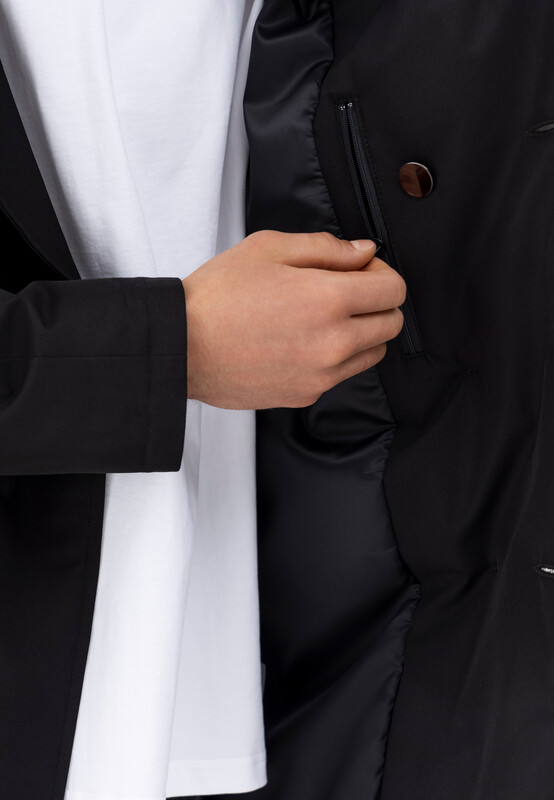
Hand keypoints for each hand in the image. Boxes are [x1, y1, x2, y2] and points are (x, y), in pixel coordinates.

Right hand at [182, 230, 405, 408]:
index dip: (382, 274)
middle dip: (378, 303)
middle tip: (345, 291)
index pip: (394, 290)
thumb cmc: (218, 296)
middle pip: (392, 324)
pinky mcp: (307, 394)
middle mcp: (334, 342)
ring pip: (374, 353)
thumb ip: (326, 247)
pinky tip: (304, 341)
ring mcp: (322, 374)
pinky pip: (343, 374)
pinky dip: (337, 357)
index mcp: (329, 299)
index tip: (361, 271)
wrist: (183, 347)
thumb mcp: (269, 248)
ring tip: (324, 318)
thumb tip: (364, 252)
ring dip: (363, 332)